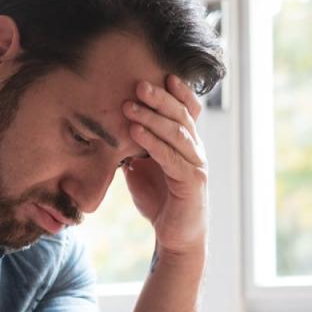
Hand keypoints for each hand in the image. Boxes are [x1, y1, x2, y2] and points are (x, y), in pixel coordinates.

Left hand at [121, 74, 207, 259]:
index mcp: (187, 143)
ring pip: (176, 133)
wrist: (176, 237)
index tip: (162, 74)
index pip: (188, 111)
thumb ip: (136, 149)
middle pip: (182, 116)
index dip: (179, 92)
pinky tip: (135, 132)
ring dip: (152, 117)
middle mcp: (196, 150)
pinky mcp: (191, 182)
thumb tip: (116, 130)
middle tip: (139, 83)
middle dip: (160, 98)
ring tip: (130, 105)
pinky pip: (170, 157)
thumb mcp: (143, 169)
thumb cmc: (161, 202)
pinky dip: (152, 142)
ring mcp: (196, 165)